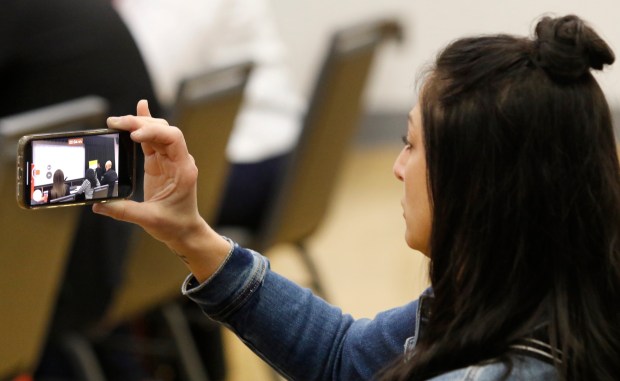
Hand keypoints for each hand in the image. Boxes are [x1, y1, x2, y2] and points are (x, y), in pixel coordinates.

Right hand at [93, 100, 229, 280]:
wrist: (186, 232)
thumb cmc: (175, 225)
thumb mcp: (149, 220)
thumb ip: (123, 211)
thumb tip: (98, 205)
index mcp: (183, 170)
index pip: (172, 139)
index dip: (154, 132)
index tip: (135, 135)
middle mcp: (178, 160)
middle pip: (162, 130)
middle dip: (140, 123)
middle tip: (116, 123)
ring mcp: (169, 160)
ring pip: (156, 132)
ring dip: (137, 124)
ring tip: (116, 121)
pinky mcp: (159, 163)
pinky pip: (152, 140)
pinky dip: (143, 126)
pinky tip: (138, 109)